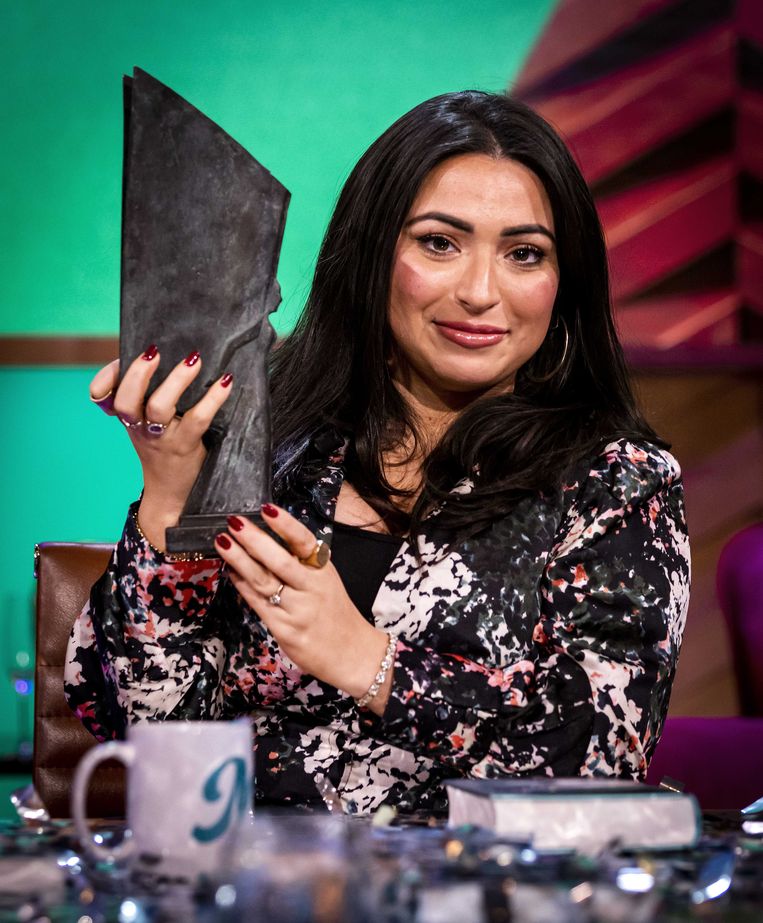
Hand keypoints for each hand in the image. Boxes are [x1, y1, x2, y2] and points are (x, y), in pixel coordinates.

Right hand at [89, 345, 232, 547]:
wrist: (172, 496)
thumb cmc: (165, 452)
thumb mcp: (148, 427)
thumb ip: (149, 398)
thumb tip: (174, 358)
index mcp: (129, 419)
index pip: (110, 394)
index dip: (108, 377)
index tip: (122, 357)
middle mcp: (140, 427)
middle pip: (126, 400)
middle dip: (137, 373)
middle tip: (154, 351)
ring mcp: (161, 438)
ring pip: (158, 407)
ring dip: (176, 380)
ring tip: (194, 360)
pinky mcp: (185, 447)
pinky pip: (197, 420)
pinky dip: (213, 398)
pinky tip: (225, 383)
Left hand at [214, 504, 392, 709]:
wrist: (353, 654)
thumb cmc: (335, 614)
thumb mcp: (327, 581)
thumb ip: (302, 563)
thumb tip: (265, 540)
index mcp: (324, 571)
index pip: (304, 542)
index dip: (285, 524)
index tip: (266, 508)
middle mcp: (312, 588)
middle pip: (279, 561)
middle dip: (254, 540)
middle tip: (233, 522)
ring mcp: (297, 611)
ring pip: (263, 581)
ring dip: (239, 560)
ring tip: (222, 542)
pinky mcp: (284, 630)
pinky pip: (257, 603)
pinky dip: (242, 585)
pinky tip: (230, 571)